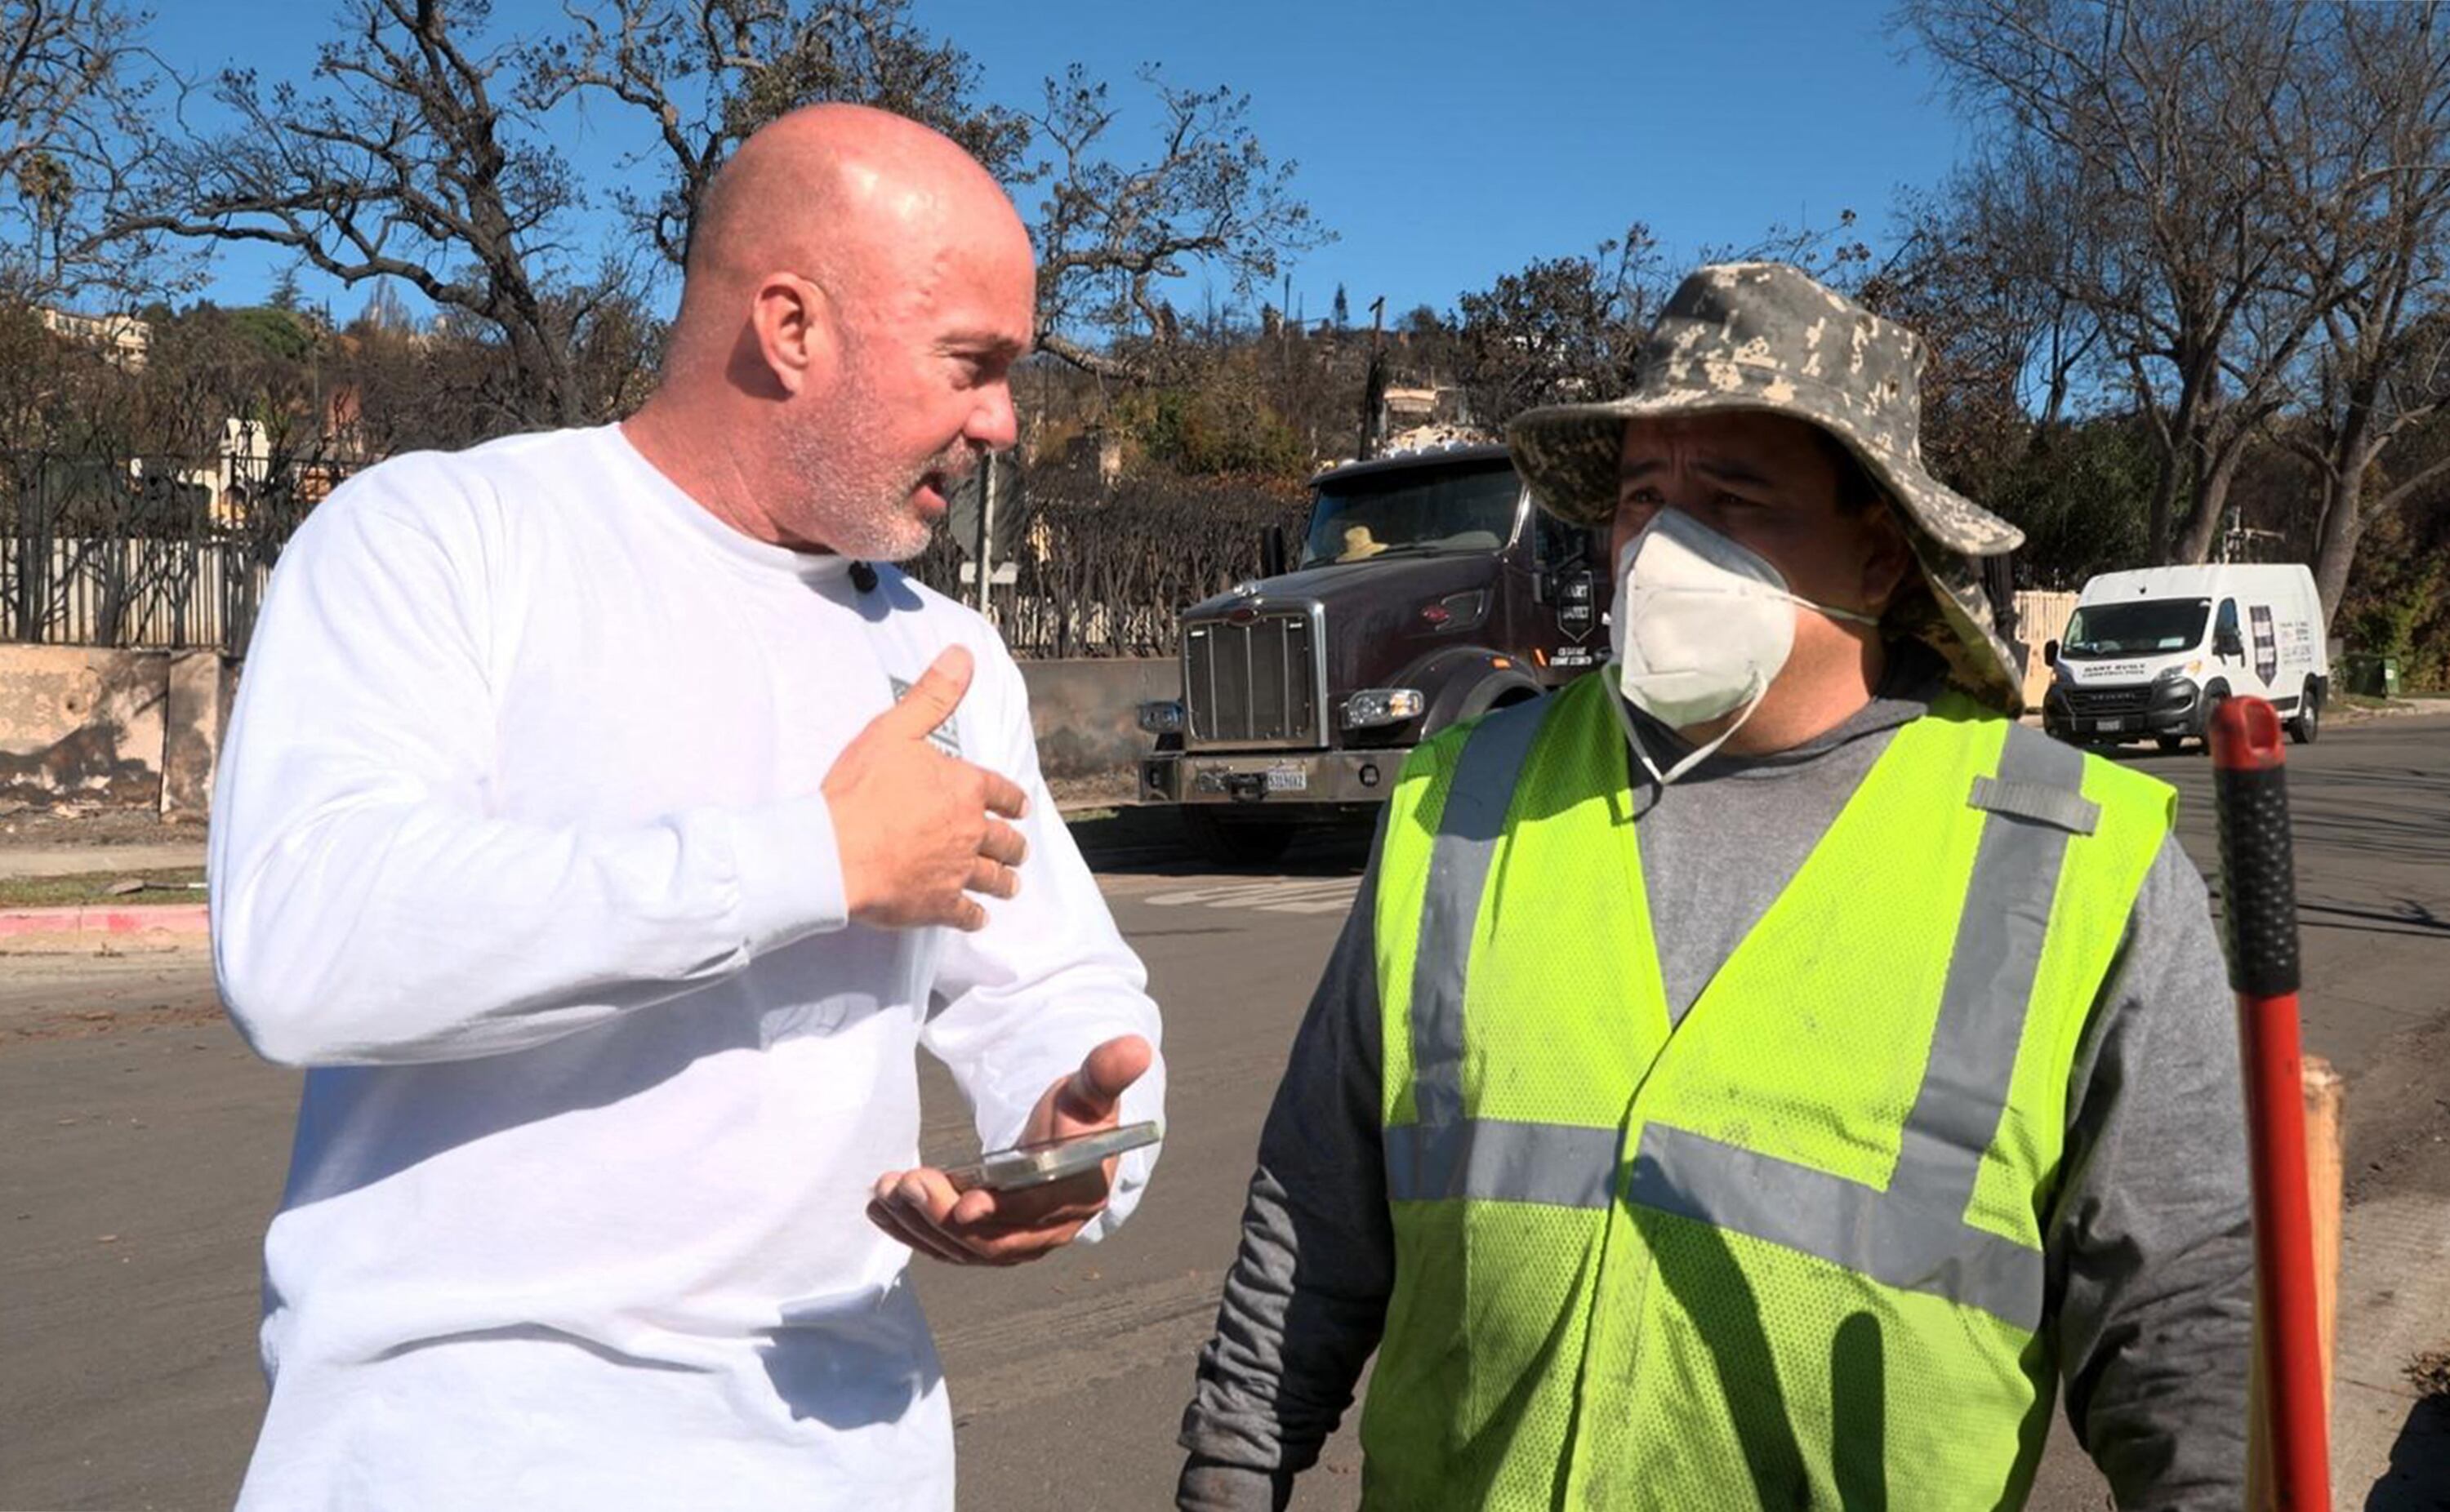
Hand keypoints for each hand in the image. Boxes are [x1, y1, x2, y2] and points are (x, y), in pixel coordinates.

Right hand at [823, 645, 1030, 931]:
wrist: (833, 851)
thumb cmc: (860, 790)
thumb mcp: (895, 729)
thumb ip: (933, 694)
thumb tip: (962, 656)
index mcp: (963, 788)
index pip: (1001, 792)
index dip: (1012, 799)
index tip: (1020, 807)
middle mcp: (969, 831)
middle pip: (1004, 841)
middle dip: (1013, 845)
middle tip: (1018, 850)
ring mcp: (956, 871)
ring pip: (993, 879)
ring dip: (1004, 881)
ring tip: (1009, 884)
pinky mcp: (937, 905)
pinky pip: (966, 915)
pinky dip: (974, 917)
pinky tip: (977, 918)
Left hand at [867, 1035, 1154, 1266]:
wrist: (1067, 1145)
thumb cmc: (1078, 1117)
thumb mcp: (1091, 1090)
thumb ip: (1105, 1072)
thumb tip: (1136, 1046)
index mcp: (1078, 1197)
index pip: (1036, 1215)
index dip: (1000, 1212)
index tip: (963, 1201)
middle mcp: (1046, 1231)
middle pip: (990, 1241)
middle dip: (943, 1217)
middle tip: (906, 1182)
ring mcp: (1011, 1241)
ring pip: (961, 1247)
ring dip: (918, 1223)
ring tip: (886, 1188)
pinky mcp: (982, 1240)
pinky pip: (944, 1245)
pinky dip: (910, 1230)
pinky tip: (880, 1206)